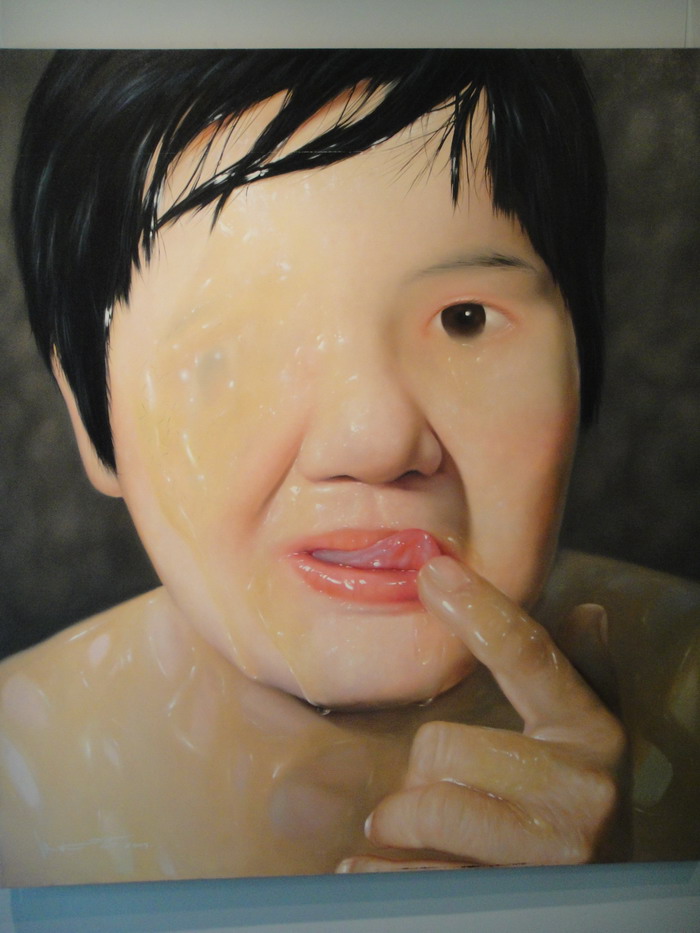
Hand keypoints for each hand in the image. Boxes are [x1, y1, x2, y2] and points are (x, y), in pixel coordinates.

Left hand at [337, 556, 625, 872]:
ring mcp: (550, 857)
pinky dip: (379, 871)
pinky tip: (373, 868)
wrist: (595, 914)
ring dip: (401, 822)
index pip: (531, 656)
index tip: (433, 572)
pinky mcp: (509, 902)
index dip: (480, 609)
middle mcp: (584, 796)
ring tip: (422, 836)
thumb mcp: (589, 747)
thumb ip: (584, 678)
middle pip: (444, 746)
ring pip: (426, 805)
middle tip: (439, 792)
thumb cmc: (573, 816)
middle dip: (424, 772)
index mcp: (595, 738)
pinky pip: (412, 872)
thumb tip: (590, 610)